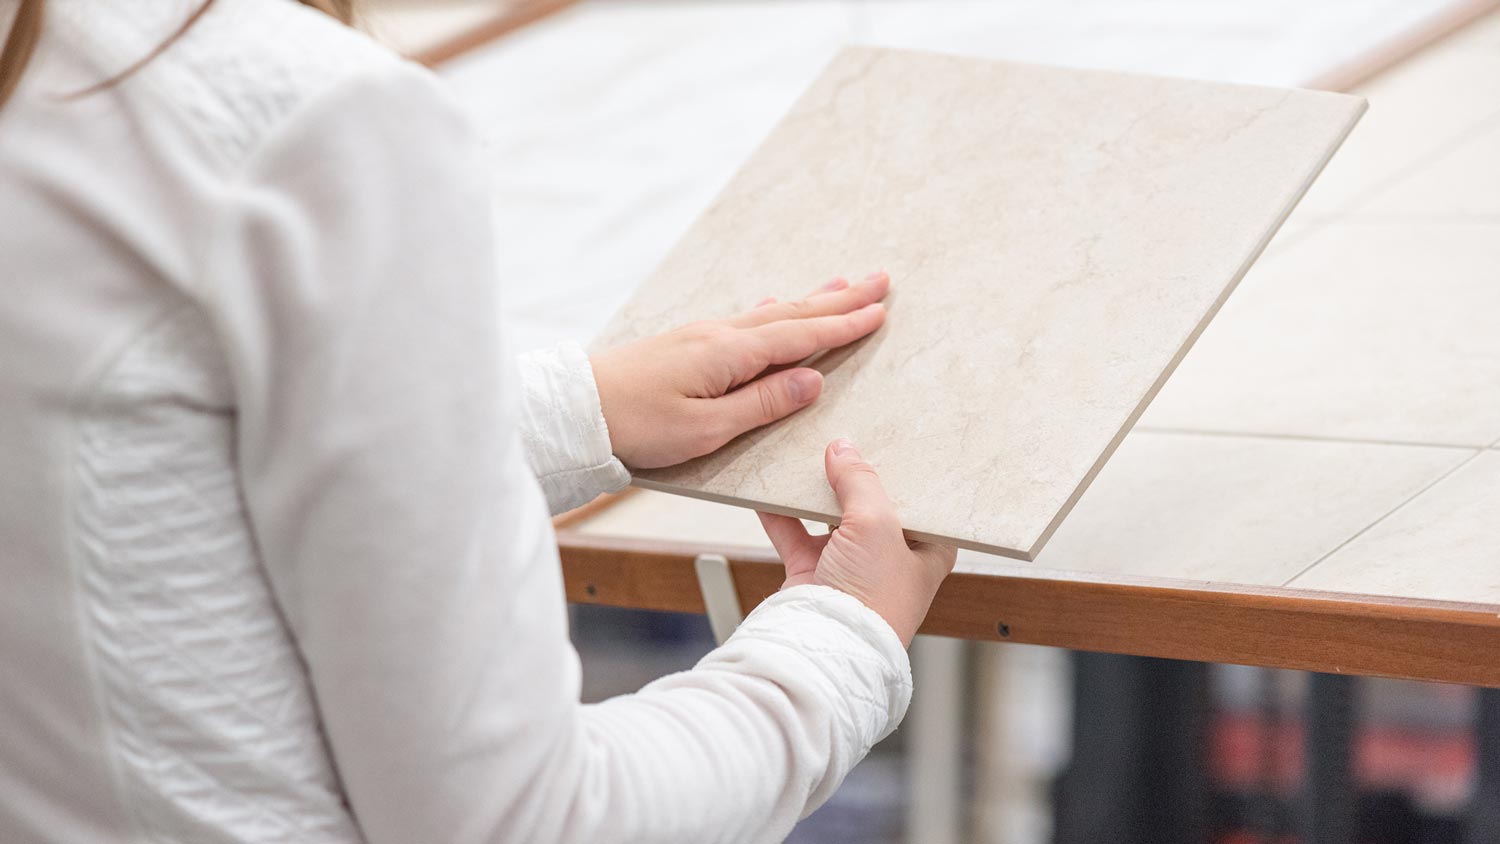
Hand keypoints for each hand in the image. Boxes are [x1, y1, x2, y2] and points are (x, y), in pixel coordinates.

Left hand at [590, 273, 889, 468]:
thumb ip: (762, 403)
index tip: (880, 310)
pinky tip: (776, 306)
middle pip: (793, 313)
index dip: (844, 325)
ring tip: (843, 285)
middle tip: (880, 280)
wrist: (576, 411)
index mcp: (729, 354)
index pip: (801, 336)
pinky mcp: (687, 345)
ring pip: (772, 314)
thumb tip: (813, 380)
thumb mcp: (707, 429)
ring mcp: (702, 336)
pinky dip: (776, 311)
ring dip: (812, 300)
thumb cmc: (637, 426)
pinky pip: (748, 321)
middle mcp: (719, 335)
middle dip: (840, 299)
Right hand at [757, 439, 955, 645]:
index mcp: (925, 552)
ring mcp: (848, 568)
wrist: (824, 646)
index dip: (905, 478)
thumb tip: (843, 448)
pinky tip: (769, 490)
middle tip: (840, 445)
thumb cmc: (871, 598)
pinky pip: (794, 534)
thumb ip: (860, 480)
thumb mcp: (877, 523)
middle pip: (870, 507)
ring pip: (829, 519)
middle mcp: (888, 560)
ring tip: (804, 461)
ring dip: (814, 494)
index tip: (887, 447)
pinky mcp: (812, 576)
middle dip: (853, 479)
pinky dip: (780, 513)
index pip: (920, 505)